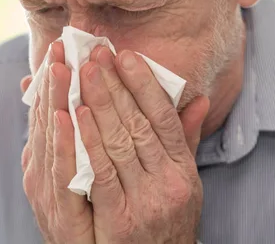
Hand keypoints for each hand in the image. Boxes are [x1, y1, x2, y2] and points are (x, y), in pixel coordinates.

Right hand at [21, 42, 94, 243]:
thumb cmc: (92, 213)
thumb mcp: (84, 172)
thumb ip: (84, 138)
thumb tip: (71, 105)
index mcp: (47, 158)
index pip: (48, 111)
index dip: (52, 80)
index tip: (61, 47)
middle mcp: (41, 171)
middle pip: (46, 119)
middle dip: (53, 81)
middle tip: (59, 46)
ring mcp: (46, 191)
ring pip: (50, 139)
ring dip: (54, 101)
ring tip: (59, 68)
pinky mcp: (58, 211)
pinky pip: (61, 172)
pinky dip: (61, 143)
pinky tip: (63, 116)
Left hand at [78, 46, 208, 243]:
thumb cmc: (168, 219)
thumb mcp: (185, 181)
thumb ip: (184, 139)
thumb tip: (199, 99)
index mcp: (183, 169)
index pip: (163, 116)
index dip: (144, 83)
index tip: (126, 55)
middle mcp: (169, 182)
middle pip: (138, 123)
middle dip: (114, 85)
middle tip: (95, 54)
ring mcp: (146, 201)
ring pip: (119, 143)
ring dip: (98, 104)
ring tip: (81, 73)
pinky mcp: (121, 220)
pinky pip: (102, 174)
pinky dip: (88, 141)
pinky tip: (75, 114)